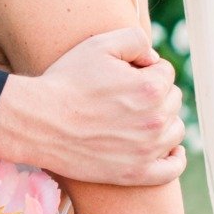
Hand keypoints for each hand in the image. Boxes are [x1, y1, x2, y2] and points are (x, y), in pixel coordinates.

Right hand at [0, 26, 185, 187]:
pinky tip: (168, 150)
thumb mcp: (99, 45)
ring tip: (138, 119)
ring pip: (175, 130)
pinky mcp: (135, 173)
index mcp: (151, 87)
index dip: (144, 69)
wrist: (37, 123)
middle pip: (173, 100)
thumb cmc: (65, 81)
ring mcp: (147, 150)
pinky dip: (175, 158)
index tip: (123, 75)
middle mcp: (154, 120)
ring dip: (163, 121)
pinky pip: (172, 168)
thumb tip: (153, 59)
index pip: (166, 72)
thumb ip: (136, 40)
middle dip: (155, 93)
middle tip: (125, 96)